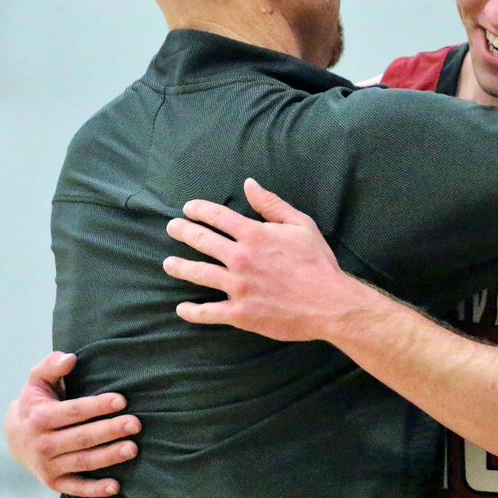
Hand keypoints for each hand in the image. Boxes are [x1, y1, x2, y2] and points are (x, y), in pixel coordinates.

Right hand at [4, 352, 140, 497]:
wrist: (14, 437)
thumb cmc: (36, 402)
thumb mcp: (37, 380)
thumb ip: (51, 366)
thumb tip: (70, 358)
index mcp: (39, 418)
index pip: (73, 412)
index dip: (97, 406)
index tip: (122, 400)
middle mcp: (42, 444)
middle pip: (81, 438)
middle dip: (110, 431)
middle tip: (136, 424)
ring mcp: (47, 466)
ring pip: (82, 462)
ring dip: (109, 457)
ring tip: (133, 448)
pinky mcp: (53, 482)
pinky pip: (75, 488)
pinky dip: (95, 489)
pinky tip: (116, 486)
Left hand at [164, 177, 355, 340]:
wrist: (328, 302)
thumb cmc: (317, 262)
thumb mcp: (301, 225)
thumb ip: (272, 205)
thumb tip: (249, 184)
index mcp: (254, 235)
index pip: (217, 217)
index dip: (199, 210)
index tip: (188, 209)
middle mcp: (240, 258)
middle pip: (202, 241)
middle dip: (183, 232)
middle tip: (172, 228)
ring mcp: (237, 287)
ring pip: (198, 274)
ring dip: (180, 267)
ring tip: (168, 264)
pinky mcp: (239, 313)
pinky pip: (208, 312)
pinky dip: (193, 311)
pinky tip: (182, 309)